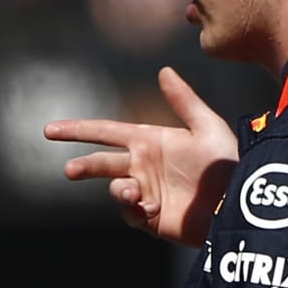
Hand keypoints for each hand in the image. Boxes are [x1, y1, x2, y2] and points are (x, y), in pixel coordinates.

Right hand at [44, 67, 237, 246]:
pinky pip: (131, 213)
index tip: (50, 129)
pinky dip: (136, 209)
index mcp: (148, 141)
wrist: (237, 203)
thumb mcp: (207, 127)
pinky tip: (153, 208)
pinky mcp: (151, 217)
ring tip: (133, 192)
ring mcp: (146, 192)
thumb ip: (183, 101)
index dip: (77, 130)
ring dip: (119, 190)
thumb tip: (164, 70)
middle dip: (83, 166)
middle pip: (101, 163)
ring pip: (115, 188)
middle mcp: (142, 165)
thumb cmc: (226, 163)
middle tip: (70, 170)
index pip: (105, 132)